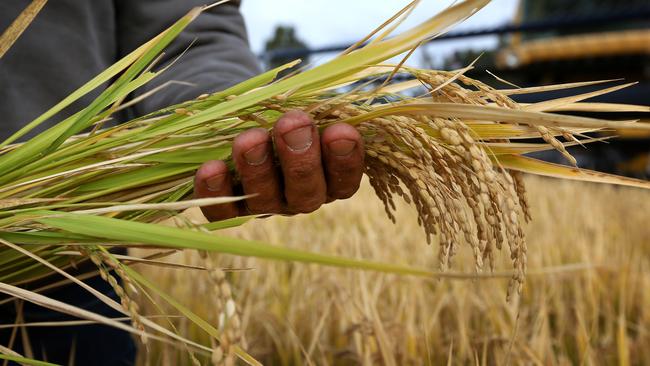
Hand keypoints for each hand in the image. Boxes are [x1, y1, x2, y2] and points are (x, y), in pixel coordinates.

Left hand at [194, 110, 364, 220]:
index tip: (341, 130)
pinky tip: (211, 168)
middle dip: (301, 159)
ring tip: (250, 139)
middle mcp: (300, 198)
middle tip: (293, 124)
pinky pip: (222, 210)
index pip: (345, 180)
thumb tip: (324, 103)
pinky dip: (215, 191)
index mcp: (329, 179)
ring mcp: (265, 205)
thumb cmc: (288, 112)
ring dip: (258, 169)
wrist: (244, 117)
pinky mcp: (230, 207)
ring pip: (265, 200)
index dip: (345, 159)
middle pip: (306, 192)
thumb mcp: (309, 108)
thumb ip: (320, 110)